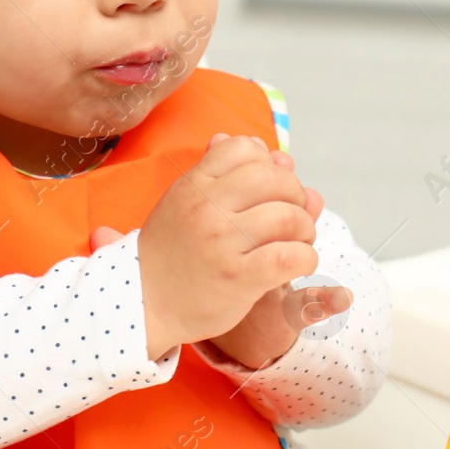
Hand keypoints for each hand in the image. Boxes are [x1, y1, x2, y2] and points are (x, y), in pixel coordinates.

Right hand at [90, 132, 320, 361]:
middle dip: (295, 195)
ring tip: (298, 241)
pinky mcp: (238, 278)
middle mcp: (207, 208)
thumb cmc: (171, 251)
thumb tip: (265, 147)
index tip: (268, 187)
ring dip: (305, 228)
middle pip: (274, 179)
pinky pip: (290, 257)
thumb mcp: (183, 200)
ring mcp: (223, 242)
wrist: (144, 301)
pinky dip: (305, 258)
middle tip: (293, 215)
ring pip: (289, 217)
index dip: (267, 163)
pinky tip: (298, 263)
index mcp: (194, 185)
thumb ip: (221, 173)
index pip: (245, 148)